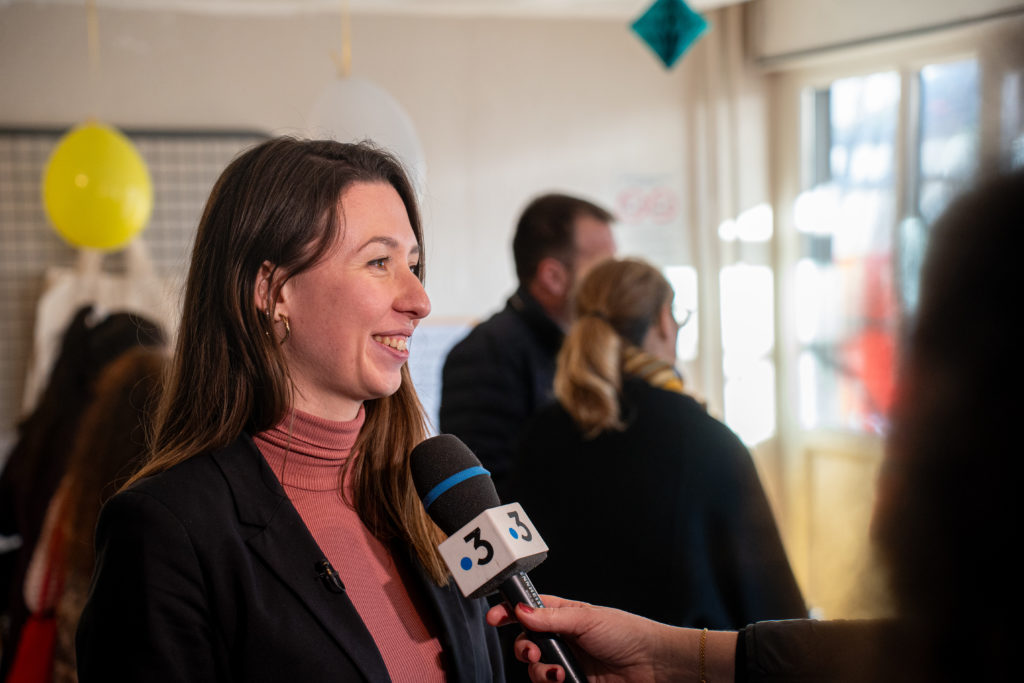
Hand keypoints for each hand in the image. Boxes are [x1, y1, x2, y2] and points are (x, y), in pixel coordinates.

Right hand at [487, 595, 734, 682]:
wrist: (652, 665)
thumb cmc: (626, 633)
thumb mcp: (587, 619)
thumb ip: (551, 618)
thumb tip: (520, 612)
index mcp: (564, 615)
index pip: (529, 611)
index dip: (509, 612)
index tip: (495, 617)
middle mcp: (562, 639)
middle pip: (526, 642)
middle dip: (523, 648)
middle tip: (533, 651)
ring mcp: (566, 662)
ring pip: (535, 668)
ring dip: (540, 670)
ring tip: (558, 671)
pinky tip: (563, 680)